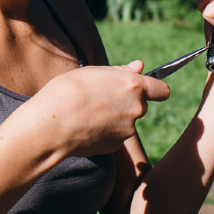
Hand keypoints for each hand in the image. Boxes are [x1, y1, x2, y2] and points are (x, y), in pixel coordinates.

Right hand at [24, 61, 169, 157]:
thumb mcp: (92, 72)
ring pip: (125, 123)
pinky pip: (113, 137)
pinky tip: (84, 128)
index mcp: (133, 86)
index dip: (155, 90)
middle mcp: (136, 109)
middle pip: (140, 107)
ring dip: (113, 119)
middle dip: (126, 104)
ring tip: (86, 114)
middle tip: (99, 99)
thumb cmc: (67, 92)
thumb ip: (119, 72)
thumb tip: (139, 67)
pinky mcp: (115, 146)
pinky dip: (103, 133)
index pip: (161, 90)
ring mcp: (127, 130)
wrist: (51, 125)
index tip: (148, 90)